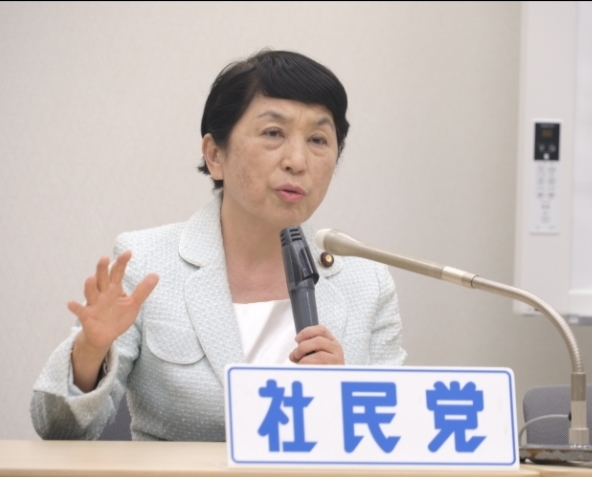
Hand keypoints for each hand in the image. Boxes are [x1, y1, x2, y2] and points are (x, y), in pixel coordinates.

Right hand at [68, 251, 158, 391]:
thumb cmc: (119, 317)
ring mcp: (94, 304)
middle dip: (102, 269)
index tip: (128, 252)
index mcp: (114, 289)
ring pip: (90, 292)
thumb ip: (143, 290)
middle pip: (102, 279)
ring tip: (91, 278)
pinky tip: (71, 303)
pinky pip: (80, 311)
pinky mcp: (87, 316)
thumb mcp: (134, 304)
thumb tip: (156, 274)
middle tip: (105, 257)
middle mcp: (102, 293)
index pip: (117, 273)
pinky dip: (75, 307)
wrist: (106, 336)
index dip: (122, 263)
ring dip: (90, 286)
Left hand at [289, 325, 343, 364]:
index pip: (321, 330)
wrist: (335, 381)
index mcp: (331, 342)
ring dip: (305, 357)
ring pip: (319, 354)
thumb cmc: (324, 368)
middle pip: (318, 340)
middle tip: (296, 354)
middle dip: (303, 346)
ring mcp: (336, 358)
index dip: (307, 332)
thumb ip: (304, 352)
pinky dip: (308, 365)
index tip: (297, 339)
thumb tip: (293, 355)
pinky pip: (319, 364)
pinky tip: (305, 369)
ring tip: (300, 363)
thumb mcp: (315, 356)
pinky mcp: (334, 368)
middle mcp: (335, 348)